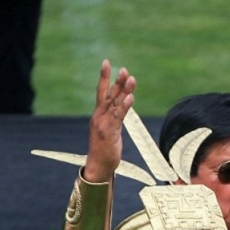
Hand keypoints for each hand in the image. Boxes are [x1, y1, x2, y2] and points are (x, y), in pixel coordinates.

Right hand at [85, 60, 134, 182]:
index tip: (107, 63)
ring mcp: (103, 124)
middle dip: (116, 81)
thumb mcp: (110, 130)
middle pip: (108, 94)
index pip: (101, 92)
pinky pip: (118, 116)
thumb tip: (122, 105)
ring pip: (114, 103)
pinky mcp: (109, 132)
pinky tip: (130, 97)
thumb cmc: (105, 149)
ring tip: (131, 78)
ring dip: (123, 90)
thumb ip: (114, 117)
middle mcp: (99, 117)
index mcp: (98, 115)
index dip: (104, 77)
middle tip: (123, 68)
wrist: (98, 166)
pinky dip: (124, 106)